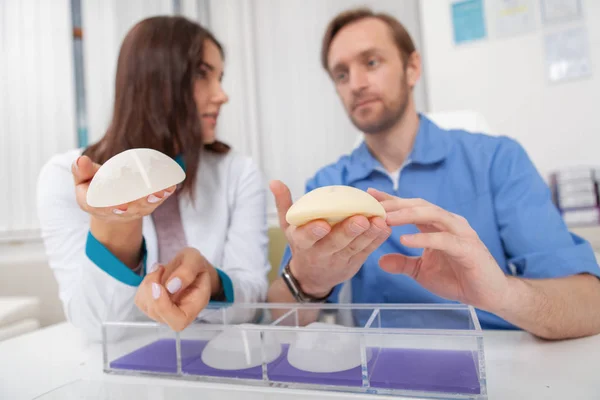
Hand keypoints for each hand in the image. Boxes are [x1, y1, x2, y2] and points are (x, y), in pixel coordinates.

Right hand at [72, 155, 175, 221]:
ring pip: (144, 206)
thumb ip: (82, 171)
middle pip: (128, 208)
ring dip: (154, 199)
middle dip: (139, 203)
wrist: (111, 206)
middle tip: (149, 195)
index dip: (111, 207)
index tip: (120, 205)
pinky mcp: (146, 207)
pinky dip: (164, 194)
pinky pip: (156, 201)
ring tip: (162, 191)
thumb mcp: (83, 181)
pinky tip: (171, 186)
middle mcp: (116, 212)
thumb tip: (81, 159)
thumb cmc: (95, 189)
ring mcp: (133, 211)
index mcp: (96, 206)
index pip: (102, 208)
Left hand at [134, 247, 214, 331]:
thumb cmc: (195, 266)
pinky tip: (155, 276)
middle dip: (153, 288)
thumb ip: (187, 272)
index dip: (164, 307)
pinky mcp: (152, 306)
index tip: (158, 285)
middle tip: (160, 268)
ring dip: (147, 284)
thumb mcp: (195, 259)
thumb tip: (171, 287)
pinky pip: (140, 300)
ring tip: (159, 269)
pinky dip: (143, 285)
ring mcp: (164, 312)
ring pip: (146, 306)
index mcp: (195, 305)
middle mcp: (178, 313)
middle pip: (158, 313)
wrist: (190, 267)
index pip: (179, 321)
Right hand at [270, 181, 390, 296]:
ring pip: (355, 248)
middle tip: (360, 219)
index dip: (313, 232)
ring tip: (379, 221)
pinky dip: (377, 240)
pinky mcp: (354, 263)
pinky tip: (385, 228)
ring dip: (368, 235)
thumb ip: (284, 204)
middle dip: (348, 232)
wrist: (312, 277)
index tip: (322, 224)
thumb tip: (274, 181)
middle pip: (335, 243)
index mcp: (302, 243)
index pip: (306, 238)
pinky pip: (367, 251)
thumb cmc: (302, 244)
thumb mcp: (288, 226)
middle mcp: (319, 254)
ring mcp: (339, 261)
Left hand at [368, 188, 509, 311]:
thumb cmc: (457, 278)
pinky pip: (443, 239)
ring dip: (407, 215)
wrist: (489, 295)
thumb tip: (381, 261)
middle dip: (395, 204)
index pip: (411, 207)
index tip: (369, 194)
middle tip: (372, 204)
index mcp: (437, 225)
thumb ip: (403, 263)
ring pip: (432, 215)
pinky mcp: (468, 248)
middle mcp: (449, 223)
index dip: (391, 200)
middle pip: (420, 205)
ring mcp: (461, 233)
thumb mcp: (422, 271)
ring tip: (385, 218)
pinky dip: (423, 238)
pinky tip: (405, 239)